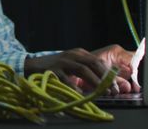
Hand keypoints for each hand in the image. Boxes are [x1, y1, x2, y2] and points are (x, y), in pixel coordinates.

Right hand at [24, 45, 141, 94]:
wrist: (32, 66)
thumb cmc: (55, 68)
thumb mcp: (72, 66)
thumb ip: (86, 71)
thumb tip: (104, 81)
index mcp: (79, 53)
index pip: (98, 62)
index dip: (108, 74)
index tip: (115, 86)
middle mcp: (72, 55)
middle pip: (93, 63)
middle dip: (104, 77)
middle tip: (111, 90)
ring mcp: (62, 61)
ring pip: (82, 69)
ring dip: (94, 81)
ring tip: (101, 91)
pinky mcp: (53, 70)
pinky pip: (66, 79)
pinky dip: (75, 87)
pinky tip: (81, 94)